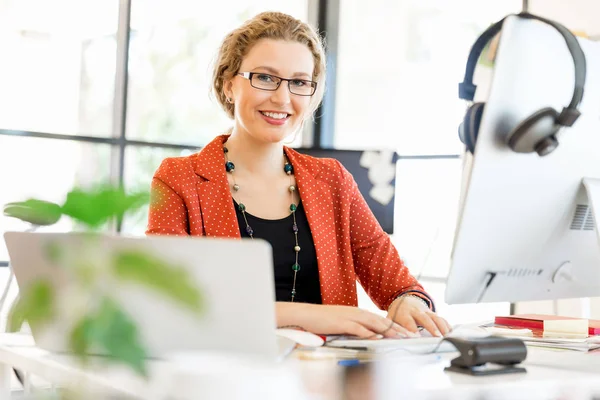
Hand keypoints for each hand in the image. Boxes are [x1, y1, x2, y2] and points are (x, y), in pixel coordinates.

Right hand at [276, 302, 413, 338]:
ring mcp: (349, 317)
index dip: (394, 326)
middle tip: (410, 335)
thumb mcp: (343, 322)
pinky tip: (376, 337)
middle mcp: (356, 313)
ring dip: (387, 330)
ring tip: (400, 337)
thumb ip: (356, 327)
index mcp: (358, 313)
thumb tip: (369, 335)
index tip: (406, 333)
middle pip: (381, 320)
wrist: (307, 315)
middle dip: (397, 328)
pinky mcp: (341, 323)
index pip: (380, 319)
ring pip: (373, 323)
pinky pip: (357, 328)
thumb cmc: (323, 320)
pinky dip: (368, 333)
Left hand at [386, 295, 451, 336]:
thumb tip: (388, 340)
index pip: (408, 321)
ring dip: (442, 327)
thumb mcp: (391, 319)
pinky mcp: (433, 314)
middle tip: (437, 337)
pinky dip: (448, 326)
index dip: (413, 329)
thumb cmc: (397, 314)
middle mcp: (416, 311)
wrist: (404, 300)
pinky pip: (442, 319)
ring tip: (448, 337)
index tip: (417, 337)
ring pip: (436, 318)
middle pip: (425, 318)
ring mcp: (426, 312)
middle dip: (431, 327)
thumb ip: (391, 328)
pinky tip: (452, 333)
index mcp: (404, 313)